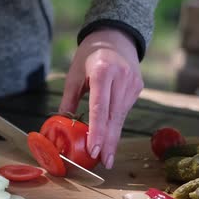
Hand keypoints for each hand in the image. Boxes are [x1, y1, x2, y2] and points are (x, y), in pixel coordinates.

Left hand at [59, 29, 142, 168]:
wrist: (115, 36)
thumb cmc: (89, 55)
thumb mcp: (74, 74)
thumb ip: (69, 100)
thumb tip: (60, 125)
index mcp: (103, 72)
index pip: (100, 107)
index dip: (98, 131)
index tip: (95, 149)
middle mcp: (121, 78)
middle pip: (114, 117)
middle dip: (109, 142)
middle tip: (105, 163)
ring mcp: (133, 83)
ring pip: (121, 117)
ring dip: (113, 137)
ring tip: (106, 156)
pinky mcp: (138, 87)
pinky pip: (125, 110)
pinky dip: (116, 124)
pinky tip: (111, 137)